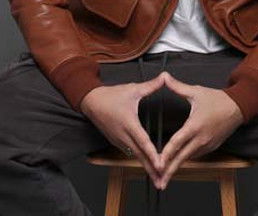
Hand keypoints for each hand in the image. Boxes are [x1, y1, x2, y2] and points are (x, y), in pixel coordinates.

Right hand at [80, 72, 165, 187]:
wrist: (92, 102)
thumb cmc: (112, 96)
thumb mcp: (133, 89)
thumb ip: (151, 86)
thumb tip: (164, 76)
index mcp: (129, 124)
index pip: (143, 142)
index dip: (152, 154)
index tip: (161, 165)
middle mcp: (124, 136)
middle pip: (140, 156)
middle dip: (151, 169)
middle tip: (162, 181)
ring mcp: (119, 141)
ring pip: (135, 156)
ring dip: (146, 167)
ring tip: (157, 178)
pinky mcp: (117, 142)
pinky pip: (130, 153)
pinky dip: (139, 160)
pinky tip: (147, 166)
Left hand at [157, 71, 243, 189]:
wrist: (238, 107)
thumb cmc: (216, 99)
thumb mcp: (196, 91)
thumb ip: (177, 86)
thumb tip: (164, 76)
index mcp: (194, 126)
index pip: (177, 143)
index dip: (166, 154)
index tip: (157, 163)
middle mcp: (201, 139)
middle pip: (182, 158)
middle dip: (169, 171)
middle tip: (159, 182)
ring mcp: (207, 145)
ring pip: (189, 159)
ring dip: (177, 167)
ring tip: (164, 176)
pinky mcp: (212, 147)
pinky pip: (196, 156)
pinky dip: (186, 160)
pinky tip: (178, 164)